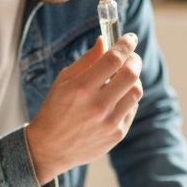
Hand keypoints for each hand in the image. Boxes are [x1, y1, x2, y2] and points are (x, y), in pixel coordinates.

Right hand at [26, 33, 142, 183]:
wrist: (50, 148)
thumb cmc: (54, 110)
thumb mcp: (63, 81)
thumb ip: (87, 60)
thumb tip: (104, 41)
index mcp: (81, 88)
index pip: (113, 59)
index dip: (125, 45)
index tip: (130, 38)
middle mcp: (98, 106)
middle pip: (131, 74)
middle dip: (134, 60)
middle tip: (130, 57)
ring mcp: (109, 122)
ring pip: (136, 92)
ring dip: (133, 80)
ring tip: (122, 78)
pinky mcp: (117, 134)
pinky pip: (132, 109)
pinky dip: (127, 99)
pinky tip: (116, 98)